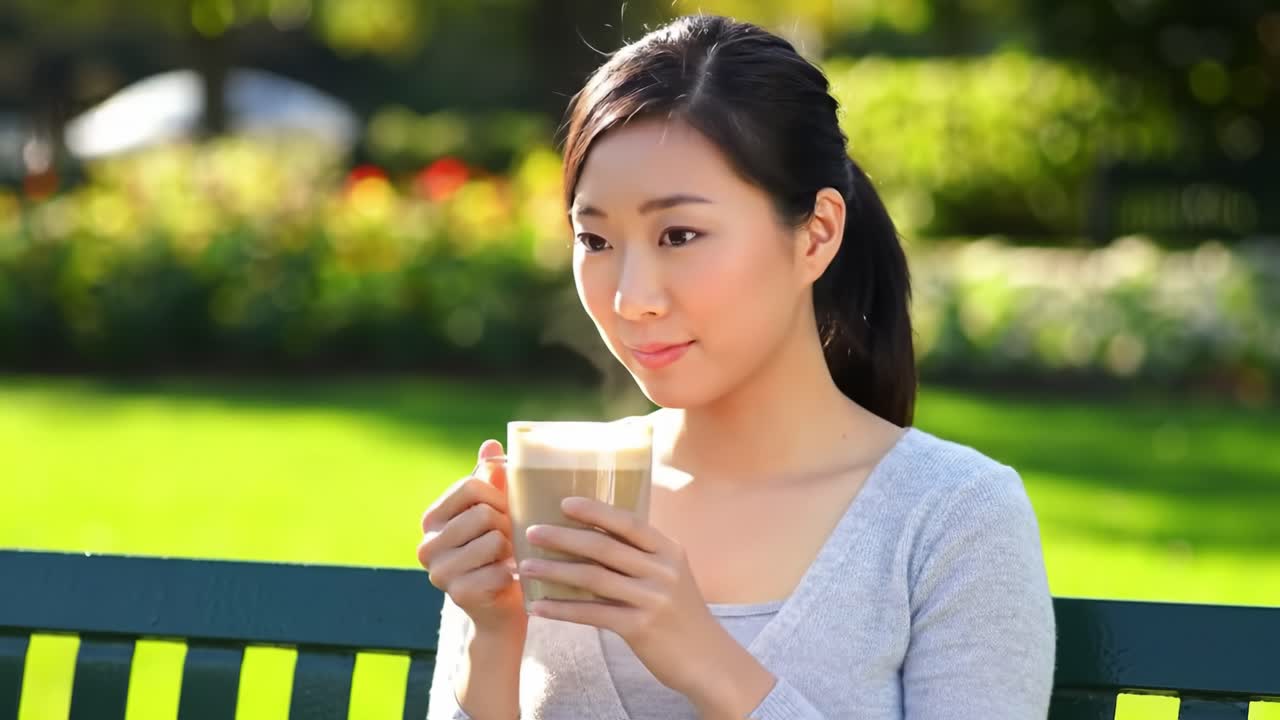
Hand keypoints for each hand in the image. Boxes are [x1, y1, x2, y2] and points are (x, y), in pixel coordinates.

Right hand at [417, 440, 526, 633]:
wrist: (502, 608)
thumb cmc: (499, 552)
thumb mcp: (493, 511)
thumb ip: (490, 479)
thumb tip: (491, 445)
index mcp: (431, 519)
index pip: (469, 486)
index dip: (498, 495)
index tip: (506, 510)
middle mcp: (427, 545)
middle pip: (482, 513)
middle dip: (507, 524)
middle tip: (510, 540)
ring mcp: (439, 573)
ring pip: (493, 540)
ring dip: (511, 549)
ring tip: (509, 557)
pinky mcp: (457, 595)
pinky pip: (498, 570)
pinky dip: (510, 573)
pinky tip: (507, 579)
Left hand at [518, 496, 732, 700]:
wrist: (707, 659)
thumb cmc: (681, 614)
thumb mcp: (670, 576)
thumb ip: (641, 557)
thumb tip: (594, 537)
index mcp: (669, 550)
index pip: (628, 522)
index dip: (596, 511)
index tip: (565, 503)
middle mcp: (663, 570)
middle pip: (604, 547)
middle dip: (564, 537)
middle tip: (532, 532)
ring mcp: (653, 599)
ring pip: (593, 578)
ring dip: (555, 571)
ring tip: (526, 567)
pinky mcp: (640, 627)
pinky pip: (591, 614)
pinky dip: (561, 609)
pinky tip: (539, 606)